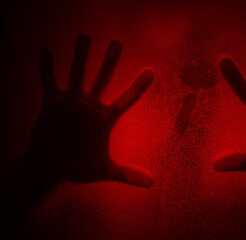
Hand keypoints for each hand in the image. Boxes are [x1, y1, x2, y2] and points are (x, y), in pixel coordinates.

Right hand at [28, 35, 153, 186]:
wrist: (53, 166)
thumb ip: (127, 173)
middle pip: (103, 79)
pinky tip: (47, 52)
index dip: (138, 86)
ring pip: (77, 73)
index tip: (151, 71)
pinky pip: (48, 81)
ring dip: (80, 56)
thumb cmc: (80, 166)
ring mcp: (72, 101)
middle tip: (117, 43)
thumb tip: (152, 183)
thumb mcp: (105, 169)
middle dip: (109, 61)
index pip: (127, 99)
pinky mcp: (51, 101)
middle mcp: (91, 104)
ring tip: (85, 37)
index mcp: (106, 118)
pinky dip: (46, 68)